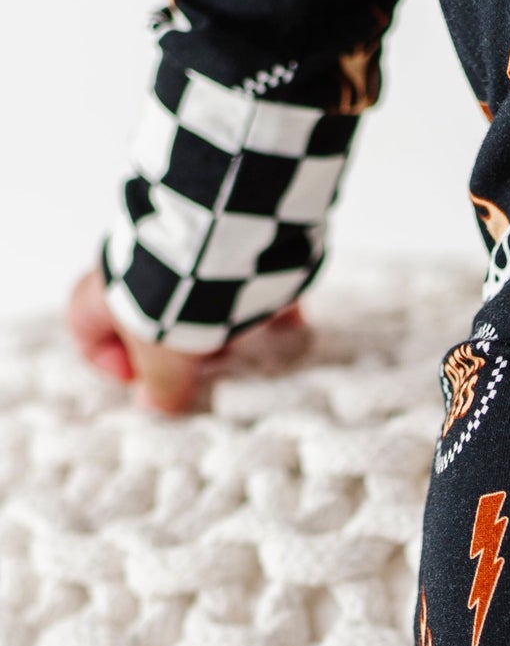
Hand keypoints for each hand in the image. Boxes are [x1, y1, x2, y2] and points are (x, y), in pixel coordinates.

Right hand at [67, 269, 306, 416]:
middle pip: (146, 318)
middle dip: (177, 350)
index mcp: (106, 293)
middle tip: (202, 370)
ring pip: (195, 300)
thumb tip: (155, 406)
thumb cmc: (175, 301)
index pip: (85, 329)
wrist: (216, 239)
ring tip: (241, 349)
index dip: (107, 362)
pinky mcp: (226, 247)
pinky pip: (243, 280)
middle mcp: (138, 268)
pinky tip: (289, 327)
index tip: (143, 381)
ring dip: (218, 329)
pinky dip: (264, 307)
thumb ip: (161, 386)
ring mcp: (180, 255)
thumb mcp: (164, 358)